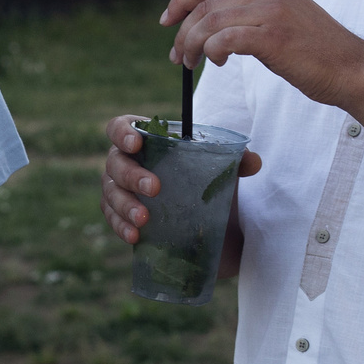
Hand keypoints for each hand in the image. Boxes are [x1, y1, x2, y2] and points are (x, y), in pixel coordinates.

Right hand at [101, 113, 261, 244]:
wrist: (204, 217)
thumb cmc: (204, 180)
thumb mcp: (221, 171)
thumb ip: (236, 162)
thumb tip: (253, 162)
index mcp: (145, 141)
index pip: (120, 127)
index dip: (122, 133)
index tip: (137, 144)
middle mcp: (126, 162)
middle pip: (115, 163)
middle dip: (132, 175)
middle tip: (155, 188)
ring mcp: (120, 189)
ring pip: (110, 193)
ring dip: (125, 206)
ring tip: (144, 219)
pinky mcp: (121, 215)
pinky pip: (112, 219)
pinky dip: (121, 227)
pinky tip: (135, 236)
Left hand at [162, 0, 363, 105]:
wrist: (350, 68)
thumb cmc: (314, 49)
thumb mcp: (280, 16)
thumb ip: (250, 10)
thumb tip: (210, 24)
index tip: (168, 20)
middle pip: (204, 3)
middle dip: (183, 31)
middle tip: (178, 56)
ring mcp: (271, 9)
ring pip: (210, 21)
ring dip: (193, 45)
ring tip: (192, 64)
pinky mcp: (273, 35)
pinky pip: (225, 39)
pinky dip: (212, 51)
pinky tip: (216, 63)